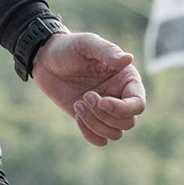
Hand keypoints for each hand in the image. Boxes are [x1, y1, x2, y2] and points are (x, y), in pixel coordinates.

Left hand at [30, 32, 144, 146]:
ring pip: (115, 133)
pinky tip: (77, 114)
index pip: (138, 105)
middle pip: (127, 123)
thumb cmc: (68, 47)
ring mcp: (105, 110)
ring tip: (78, 103)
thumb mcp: (87, 44)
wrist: (45, 59)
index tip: (101, 101)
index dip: (122, 109)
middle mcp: (120, 97)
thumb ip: (107, 51)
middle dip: (104, 115)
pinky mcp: (90, 119)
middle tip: (86, 96)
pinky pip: (100, 140)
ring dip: (95, 123)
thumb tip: (129, 58)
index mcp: (126, 79)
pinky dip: (89, 133)